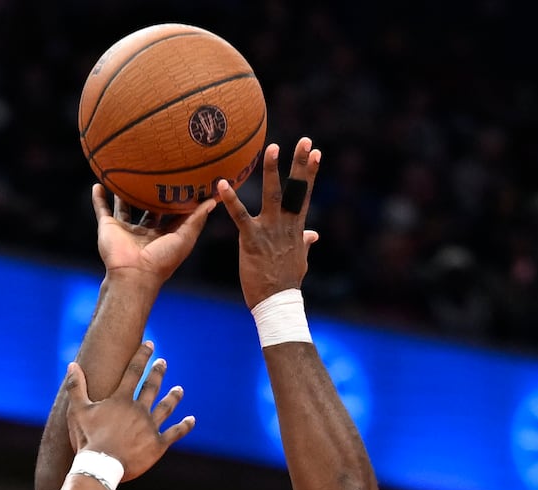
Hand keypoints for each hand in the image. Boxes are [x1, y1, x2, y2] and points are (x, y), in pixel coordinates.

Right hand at [65, 342, 193, 479]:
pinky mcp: (158, 444)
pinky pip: (175, 433)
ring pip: (166, 407)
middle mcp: (139, 409)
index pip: (134, 371)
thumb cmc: (87, 438)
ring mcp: (150, 427)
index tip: (149, 344)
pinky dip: (184, 426)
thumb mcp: (77, 411)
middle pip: (152, 386)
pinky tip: (191, 420)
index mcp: (122, 400)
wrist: (101, 466)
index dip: (142, 356)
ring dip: (173, 397)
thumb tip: (72, 365)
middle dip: (158, 373)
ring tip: (179, 390)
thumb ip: (76, 387)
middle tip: (163, 363)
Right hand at [92, 184, 215, 287]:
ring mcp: (125, 229)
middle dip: (152, 193)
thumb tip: (214, 200)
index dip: (179, 198)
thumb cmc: (162, 260)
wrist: (133, 274)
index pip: (172, 213)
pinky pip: (102, 210)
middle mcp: (144, 231)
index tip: (185, 180)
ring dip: (124, 193)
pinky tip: (98, 184)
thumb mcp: (186, 237)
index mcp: (163, 234)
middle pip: (149, 208)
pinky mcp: (109, 228)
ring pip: (125, 206)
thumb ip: (197, 218)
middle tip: (158, 169)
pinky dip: (98, 199)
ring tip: (126, 174)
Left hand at [216, 138, 321, 307]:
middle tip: (305, 140)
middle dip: (300, 163)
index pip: (304, 194)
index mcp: (296, 226)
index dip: (310, 173)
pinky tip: (221, 184)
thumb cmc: (286, 282)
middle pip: (295, 188)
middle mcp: (285, 224)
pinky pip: (239, 215)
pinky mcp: (251, 239)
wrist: (277, 301)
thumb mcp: (299, 259)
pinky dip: (229, 199)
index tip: (316, 153)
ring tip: (272, 148)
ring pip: (272, 195)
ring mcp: (269, 230)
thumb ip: (304, 242)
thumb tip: (313, 234)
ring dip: (272, 171)